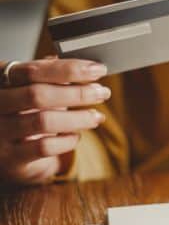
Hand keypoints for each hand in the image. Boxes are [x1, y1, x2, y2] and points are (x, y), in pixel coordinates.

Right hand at [0, 58, 109, 184]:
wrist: (7, 148)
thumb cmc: (25, 109)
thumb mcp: (33, 86)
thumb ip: (53, 74)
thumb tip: (87, 66)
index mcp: (0, 80)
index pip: (33, 70)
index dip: (69, 69)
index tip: (98, 70)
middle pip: (37, 95)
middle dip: (77, 93)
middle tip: (102, 92)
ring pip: (43, 121)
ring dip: (78, 118)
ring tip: (96, 116)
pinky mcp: (11, 158)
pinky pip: (45, 147)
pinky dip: (67, 140)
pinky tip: (76, 135)